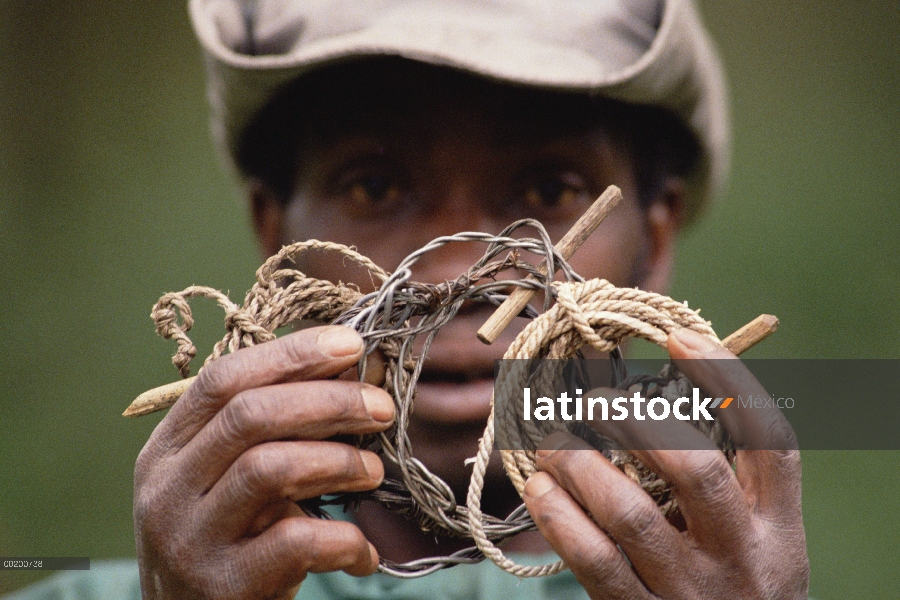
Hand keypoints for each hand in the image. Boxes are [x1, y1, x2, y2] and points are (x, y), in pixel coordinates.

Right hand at [133, 326, 394, 598]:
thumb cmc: (229, 540)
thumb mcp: (232, 479)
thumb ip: (273, 430)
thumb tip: (353, 369)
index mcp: (166, 449)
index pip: (224, 380)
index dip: (291, 354)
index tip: (351, 345)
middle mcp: (166, 489)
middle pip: (250, 416)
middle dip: (328, 401)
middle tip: (381, 407)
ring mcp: (189, 540)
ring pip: (268, 469)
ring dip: (337, 461)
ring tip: (373, 470)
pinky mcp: (222, 587)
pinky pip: (294, 542)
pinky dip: (343, 539)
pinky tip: (364, 550)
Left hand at [522, 327, 808, 598]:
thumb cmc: (735, 587)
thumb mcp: (754, 539)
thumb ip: (722, 480)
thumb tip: (646, 396)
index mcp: (778, 528)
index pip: (770, 440)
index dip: (727, 379)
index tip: (677, 336)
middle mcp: (742, 557)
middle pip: (696, 471)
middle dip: (637, 423)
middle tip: (593, 401)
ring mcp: (691, 592)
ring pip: (631, 515)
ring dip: (581, 466)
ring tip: (551, 441)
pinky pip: (595, 561)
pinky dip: (559, 517)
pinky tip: (539, 488)